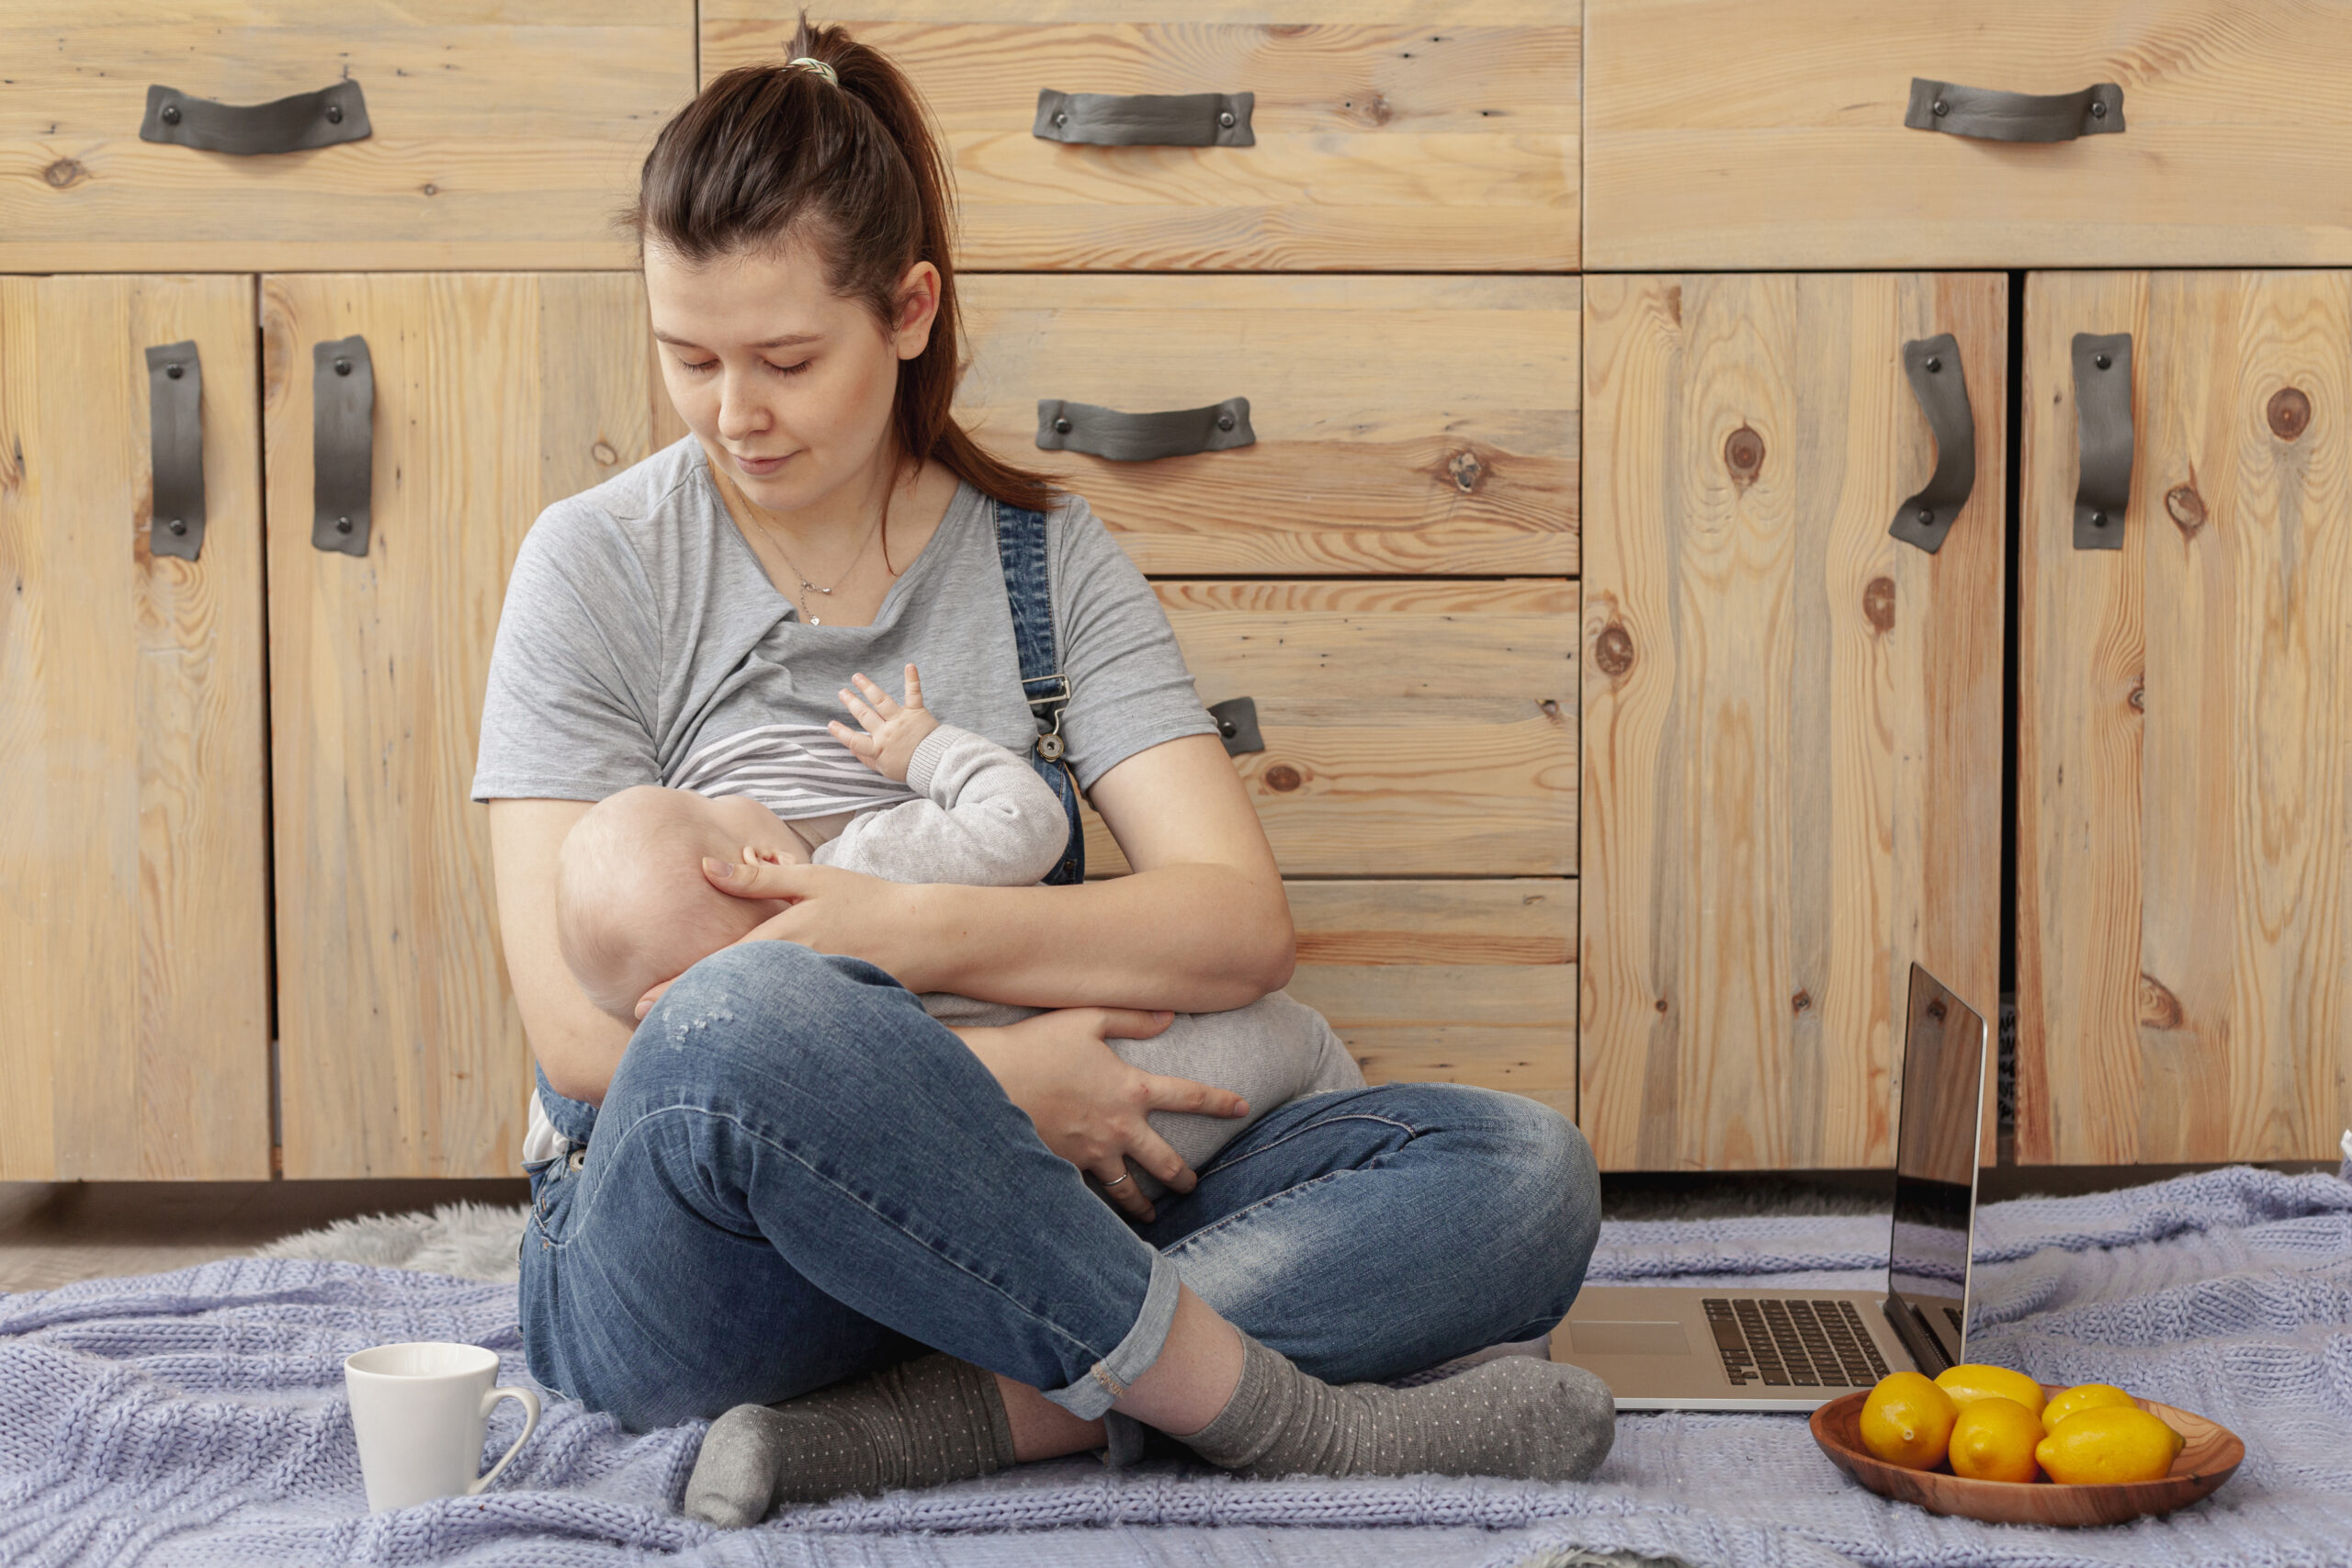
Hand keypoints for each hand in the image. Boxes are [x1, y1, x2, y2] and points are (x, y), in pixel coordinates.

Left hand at [631, 856, 928, 1018]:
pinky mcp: (830, 1011)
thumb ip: (758, 879)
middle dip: (688, 1013)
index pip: (718, 966)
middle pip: (730, 998)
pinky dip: (758, 1028)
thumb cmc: (868, 900)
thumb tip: (706, 868)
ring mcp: (812, 994)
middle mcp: (793, 971)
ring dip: (719, 1024)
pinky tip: (740, 1037)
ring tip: (682, 1037)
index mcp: (783, 938)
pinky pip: (785, 1021)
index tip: (641, 1004)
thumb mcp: (813, 880)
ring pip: (755, 1015)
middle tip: (645, 1027)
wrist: (924, 935)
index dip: (676, 987)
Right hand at [829, 663, 939, 782]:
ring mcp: (901, 720)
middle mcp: (887, 732)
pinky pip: (913, 694)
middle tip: (842, 693)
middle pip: (865, 715)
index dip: (841, 733)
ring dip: (867, 687)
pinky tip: (909, 665)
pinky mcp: (917, 712)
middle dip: (851, 703)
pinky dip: (912, 679)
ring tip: (856, 677)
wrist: (936, 764)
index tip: (830, 724)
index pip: (854, 740)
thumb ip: (867, 759)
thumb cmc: (910, 768)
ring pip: (881, 701)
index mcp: (878, 748)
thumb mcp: (885, 770)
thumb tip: (851, 750)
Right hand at [954, 1008, 1249, 1222]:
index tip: (1242, 1108)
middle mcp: (1119, 1129)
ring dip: (1143, 1205)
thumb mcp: (1088, 1019)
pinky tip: (1100, 1216)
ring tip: (1152, 1215)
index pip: (1190, 1096)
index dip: (1220, 1102)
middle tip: (1192, 1185)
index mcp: (1131, 1090)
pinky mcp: (1063, 1168)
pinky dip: (1098, 1206)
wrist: (987, 1080)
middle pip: (1165, 1162)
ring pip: (1128, 1190)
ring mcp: (1091, 1154)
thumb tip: (1170, 1016)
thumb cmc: (1037, 1044)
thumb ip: (1133, 1018)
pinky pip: (1089, 1194)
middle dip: (1183, 1177)